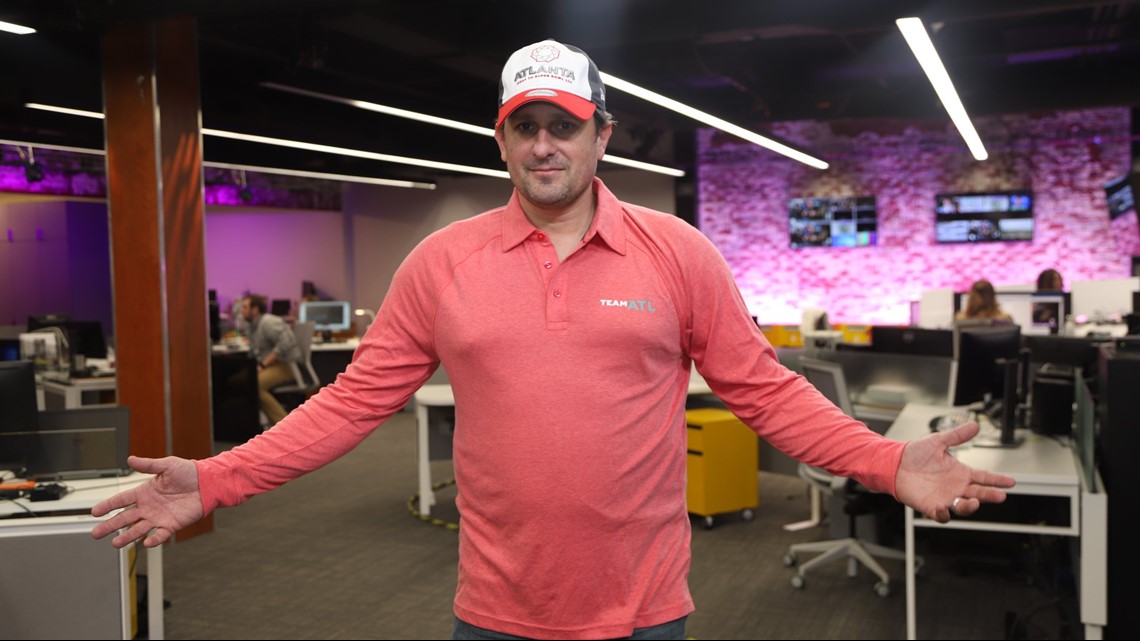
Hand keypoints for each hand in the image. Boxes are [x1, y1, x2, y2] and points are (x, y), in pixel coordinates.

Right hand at [90, 455, 203, 547]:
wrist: (207, 482)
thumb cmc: (188, 472)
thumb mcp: (167, 465)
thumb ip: (148, 465)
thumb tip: (131, 459)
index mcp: (144, 492)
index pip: (121, 500)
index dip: (108, 505)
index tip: (94, 512)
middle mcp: (148, 506)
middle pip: (125, 517)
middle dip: (110, 525)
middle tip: (96, 533)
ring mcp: (159, 517)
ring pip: (138, 529)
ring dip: (127, 536)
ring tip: (115, 544)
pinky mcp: (172, 524)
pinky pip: (160, 534)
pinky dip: (153, 539)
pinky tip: (146, 543)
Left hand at [894, 421, 1015, 522]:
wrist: (894, 463)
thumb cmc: (915, 454)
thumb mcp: (938, 441)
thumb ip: (957, 436)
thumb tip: (974, 426)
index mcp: (961, 472)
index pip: (984, 477)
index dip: (997, 480)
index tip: (1010, 482)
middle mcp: (956, 487)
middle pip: (978, 494)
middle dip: (990, 495)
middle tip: (1000, 496)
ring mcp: (945, 497)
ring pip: (963, 507)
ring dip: (970, 506)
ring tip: (974, 502)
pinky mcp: (931, 506)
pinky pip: (941, 515)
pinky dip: (945, 514)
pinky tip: (946, 509)